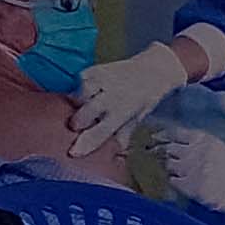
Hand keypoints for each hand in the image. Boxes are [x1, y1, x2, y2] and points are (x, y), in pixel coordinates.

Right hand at [70, 39, 196, 146]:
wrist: (150, 72)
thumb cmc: (142, 99)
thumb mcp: (134, 121)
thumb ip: (120, 136)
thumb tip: (109, 155)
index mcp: (125, 111)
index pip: (102, 131)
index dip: (86, 143)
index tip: (74, 152)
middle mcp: (113, 94)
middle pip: (86, 112)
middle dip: (78, 122)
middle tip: (77, 126)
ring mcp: (103, 79)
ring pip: (79, 96)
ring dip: (78, 105)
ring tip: (86, 108)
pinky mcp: (94, 69)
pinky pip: (78, 82)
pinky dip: (79, 90)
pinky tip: (88, 95)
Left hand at [157, 125, 224, 224]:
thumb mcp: (220, 150)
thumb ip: (200, 146)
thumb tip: (178, 147)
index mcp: (205, 140)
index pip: (176, 132)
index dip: (163, 135)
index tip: (156, 137)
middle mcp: (196, 151)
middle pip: (168, 147)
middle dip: (161, 151)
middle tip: (155, 154)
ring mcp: (191, 168)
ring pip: (169, 164)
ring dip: (171, 168)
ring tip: (181, 173)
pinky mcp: (190, 185)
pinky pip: (173, 181)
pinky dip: (176, 182)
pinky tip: (185, 184)